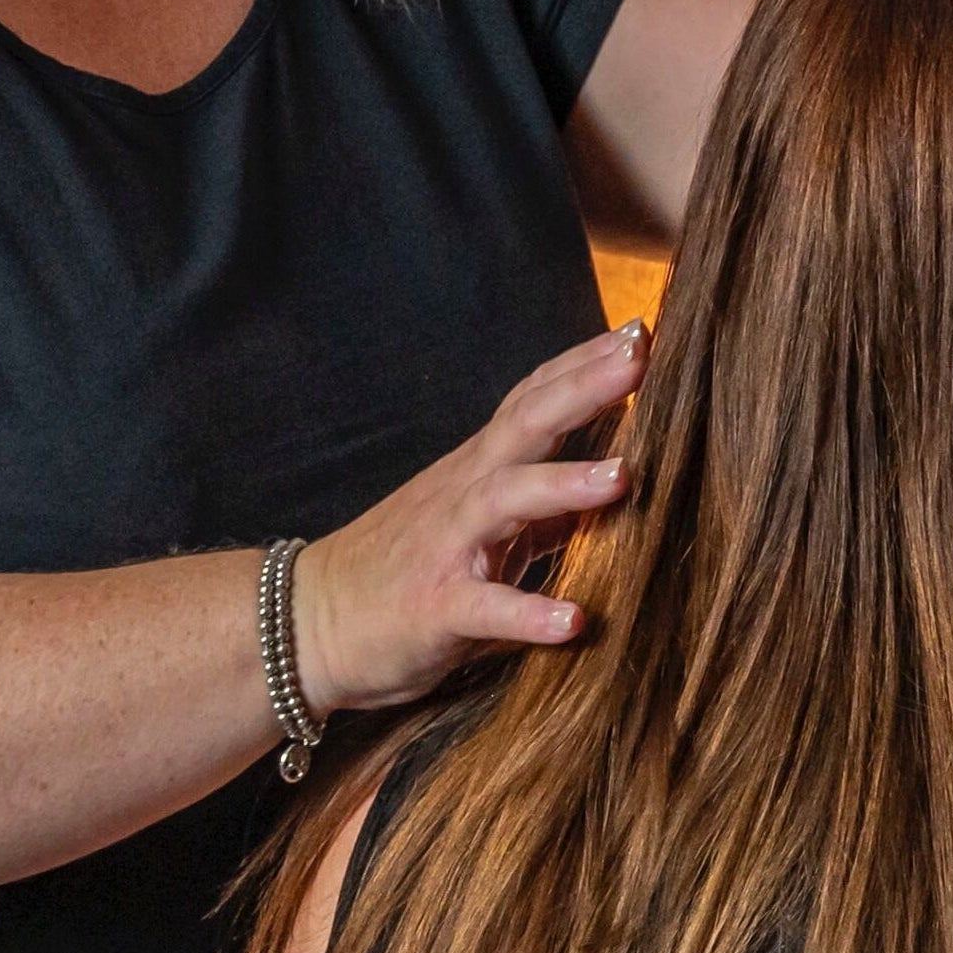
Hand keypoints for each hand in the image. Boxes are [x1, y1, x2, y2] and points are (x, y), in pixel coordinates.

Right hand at [291, 319, 649, 712]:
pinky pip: (485, 607)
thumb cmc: (409, 569)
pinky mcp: (435, 608)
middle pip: (528, 423)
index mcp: (482, 469)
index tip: (642, 330)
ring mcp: (449, 546)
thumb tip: (616, 478)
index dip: (585, 363)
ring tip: (624, 476)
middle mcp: (466, 492)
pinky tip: (572, 621)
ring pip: (506, 499)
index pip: (536, 398)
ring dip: (564, 483)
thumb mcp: (482, 526)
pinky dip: (529, 612)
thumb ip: (544, 503)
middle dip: (585, 388)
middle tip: (641, 357)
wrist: (311, 623)